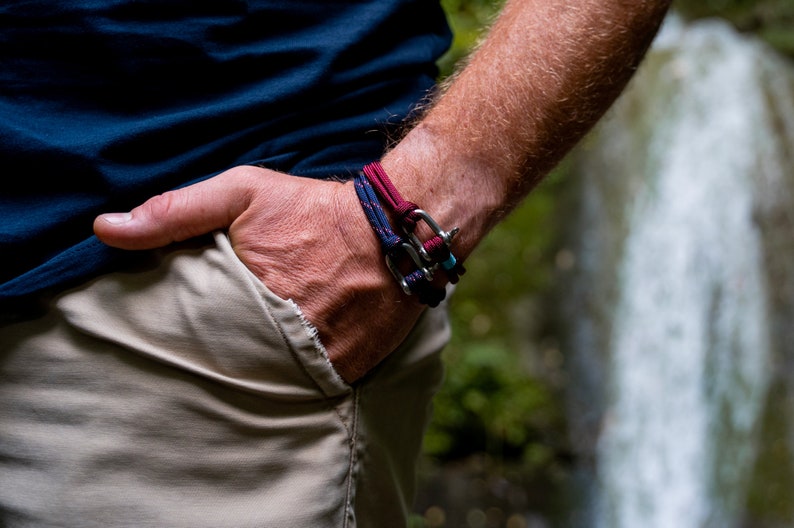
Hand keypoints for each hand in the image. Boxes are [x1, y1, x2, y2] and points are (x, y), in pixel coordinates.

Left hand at [93, 165, 425, 382]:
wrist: (395, 230)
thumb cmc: (313, 209)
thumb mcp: (241, 194)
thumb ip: (174, 211)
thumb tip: (103, 229)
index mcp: (246, 297)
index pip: (191, 339)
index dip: (181, 341)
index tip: (174, 337)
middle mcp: (282, 336)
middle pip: (228, 368)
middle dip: (217, 363)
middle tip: (209, 356)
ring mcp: (319, 359)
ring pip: (269, 384)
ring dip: (257, 375)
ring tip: (245, 364)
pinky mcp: (348, 371)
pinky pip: (310, 388)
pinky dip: (296, 380)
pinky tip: (287, 363)